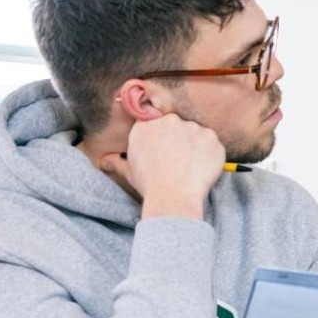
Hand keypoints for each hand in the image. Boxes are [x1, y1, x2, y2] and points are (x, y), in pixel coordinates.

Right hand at [106, 113, 225, 219]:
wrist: (173, 195)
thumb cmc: (149, 184)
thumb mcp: (129, 171)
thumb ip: (117, 161)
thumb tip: (105, 161)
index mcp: (146, 126)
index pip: (154, 122)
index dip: (160, 137)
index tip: (164, 150)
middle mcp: (169, 121)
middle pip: (176, 125)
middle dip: (178, 140)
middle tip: (176, 161)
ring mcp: (193, 128)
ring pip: (196, 134)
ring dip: (195, 147)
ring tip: (188, 168)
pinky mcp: (212, 138)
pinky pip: (212, 144)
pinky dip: (210, 155)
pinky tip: (201, 169)